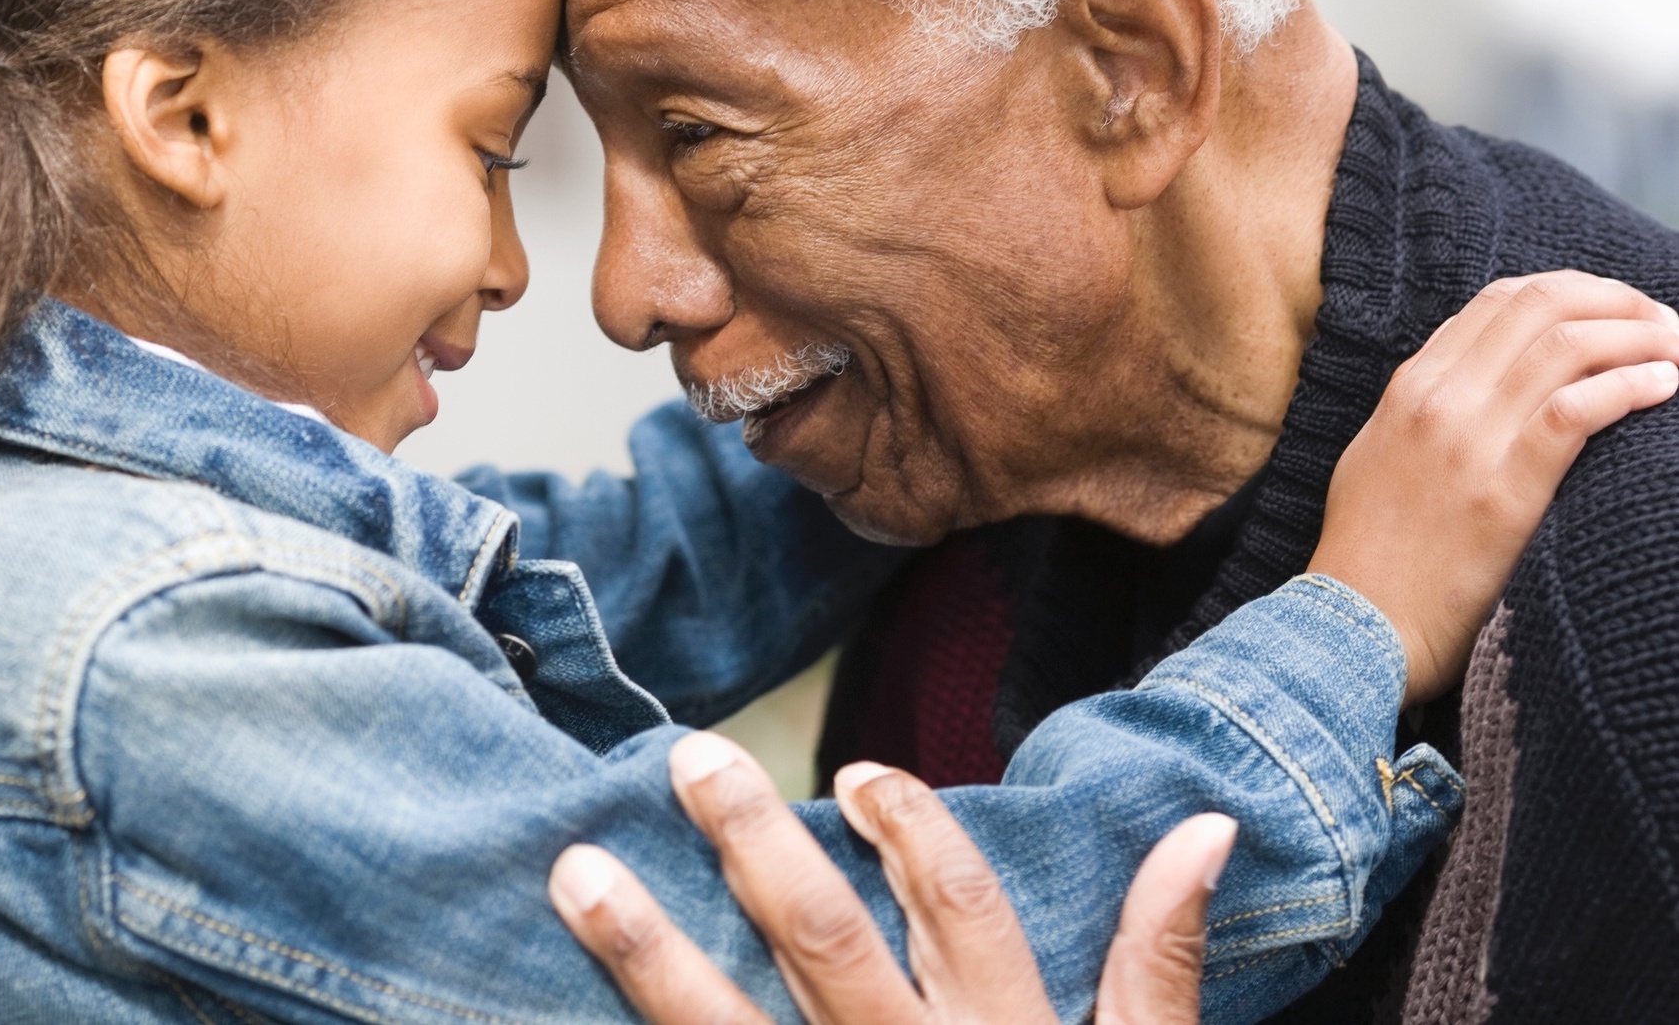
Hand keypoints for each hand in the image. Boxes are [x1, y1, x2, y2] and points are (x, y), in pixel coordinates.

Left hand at [550, 731, 1236, 1023]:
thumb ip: (1161, 960)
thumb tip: (1204, 829)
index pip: (961, 908)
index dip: (913, 829)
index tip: (853, 775)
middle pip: (828, 945)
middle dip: (756, 845)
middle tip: (691, 759)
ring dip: (651, 952)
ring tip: (578, 874)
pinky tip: (553, 1009)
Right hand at [1309, 270, 1678, 704]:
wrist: (1358, 624)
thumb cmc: (1372, 551)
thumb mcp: (1379, 455)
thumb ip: (1426, 410)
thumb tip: (1485, 382)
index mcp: (1410, 386)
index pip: (1502, 299)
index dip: (1576, 291)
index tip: (1618, 313)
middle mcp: (1437, 399)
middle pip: (1543, 305)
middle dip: (1619, 302)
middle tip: (1665, 325)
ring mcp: (1468, 442)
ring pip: (1567, 346)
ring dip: (1640, 338)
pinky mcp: (1503, 493)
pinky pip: (1576, 411)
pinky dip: (1631, 387)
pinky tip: (1666, 388)